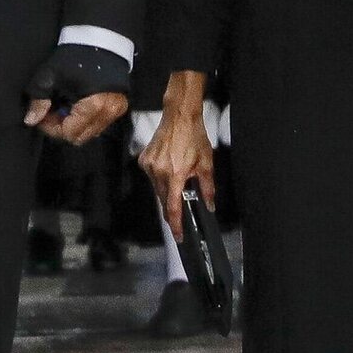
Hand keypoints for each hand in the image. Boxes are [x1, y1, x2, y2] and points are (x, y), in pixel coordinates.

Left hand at [23, 44, 131, 144]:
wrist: (100, 39)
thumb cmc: (74, 57)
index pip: (68, 133)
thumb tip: (30, 120)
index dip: (50, 128)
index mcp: (94, 106)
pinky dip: (85, 120)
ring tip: (64, 107)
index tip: (41, 116)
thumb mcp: (51, 76)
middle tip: (51, 112)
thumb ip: (39, 100)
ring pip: (89, 132)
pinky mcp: (119, 106)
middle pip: (79, 137)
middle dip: (61, 128)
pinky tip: (76, 104)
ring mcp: (116, 111)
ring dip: (73, 125)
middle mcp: (108, 113)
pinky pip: (99, 124)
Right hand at [139, 106, 213, 239]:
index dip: (176, 225)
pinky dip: (159, 178)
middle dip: (172, 208)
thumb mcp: (206, 163)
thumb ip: (207, 188)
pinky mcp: (144, 160)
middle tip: (180, 212)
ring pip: (157, 189)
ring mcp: (149, 165)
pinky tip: (168, 168)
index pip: (173, 208)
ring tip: (177, 178)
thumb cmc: (193, 137)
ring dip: (166, 191)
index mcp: (176, 175)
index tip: (178, 236)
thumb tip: (209, 205)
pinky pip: (151, 177)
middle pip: (164, 200)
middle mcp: (159, 172)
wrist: (179, 117)